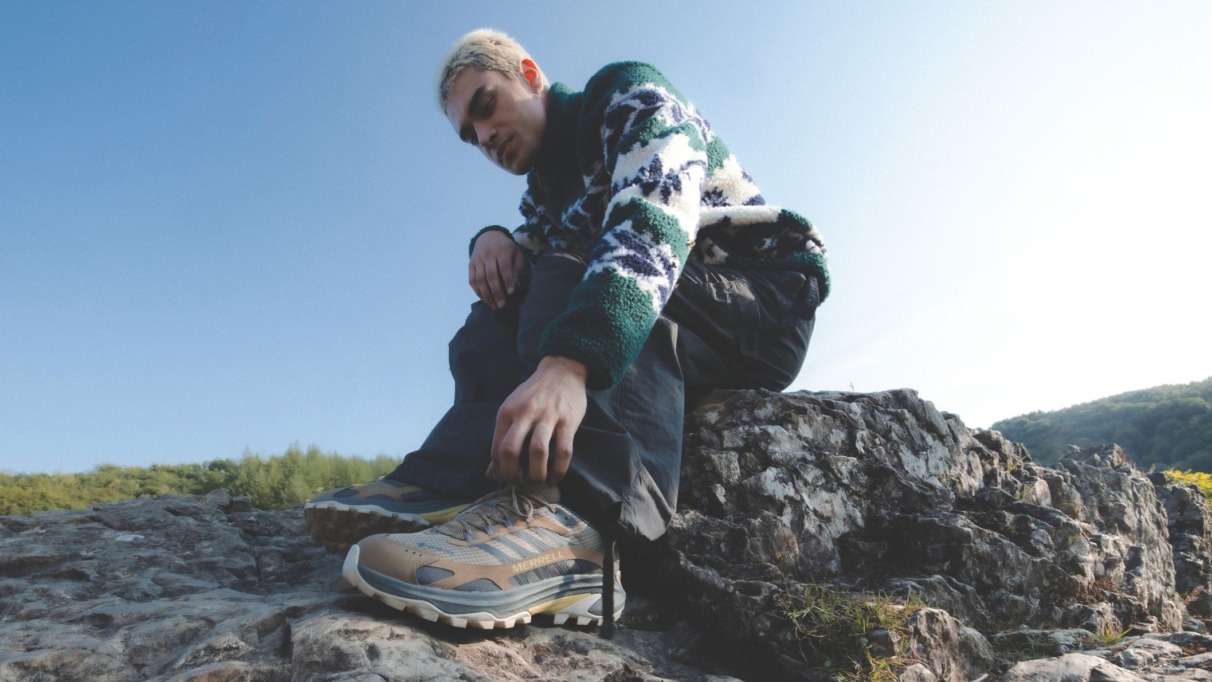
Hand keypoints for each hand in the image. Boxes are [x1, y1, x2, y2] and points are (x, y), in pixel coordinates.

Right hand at [469, 230, 525, 309]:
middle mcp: (488, 255)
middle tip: (502, 305)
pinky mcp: (471, 265)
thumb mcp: (516, 254)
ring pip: (480, 280)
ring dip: (487, 295)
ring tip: (494, 306)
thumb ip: (517, 269)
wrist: (489, 236)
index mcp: (502, 251)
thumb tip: (515, 286)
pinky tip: (485, 299)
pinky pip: (472, 280)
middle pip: (491, 276)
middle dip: (497, 292)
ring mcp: (478, 260)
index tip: (511, 293)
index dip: (507, 280)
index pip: (504, 267)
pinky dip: (477, 292)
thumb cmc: (507, 249)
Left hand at [488, 356, 587, 484]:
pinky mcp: (568, 421)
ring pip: (537, 452)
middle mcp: (524, 413)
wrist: (562, 370)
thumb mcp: (512, 410)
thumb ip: (502, 440)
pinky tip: (555, 478)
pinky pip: (563, 451)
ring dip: (536, 474)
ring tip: (537, 482)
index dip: (500, 469)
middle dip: (512, 474)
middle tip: (518, 484)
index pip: (497, 447)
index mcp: (507, 411)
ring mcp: (547, 416)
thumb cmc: (534, 394)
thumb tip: (490, 473)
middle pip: (511, 450)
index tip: (507, 478)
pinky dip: (558, 470)